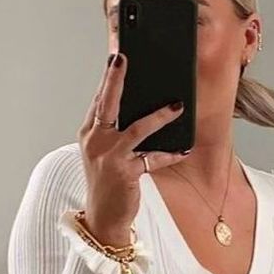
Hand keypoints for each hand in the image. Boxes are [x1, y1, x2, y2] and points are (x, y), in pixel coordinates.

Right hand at [77, 51, 190, 241]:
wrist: (103, 217)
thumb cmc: (107, 182)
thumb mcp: (103, 152)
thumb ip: (114, 129)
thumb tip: (139, 105)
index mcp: (89, 133)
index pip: (99, 99)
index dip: (107, 77)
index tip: (116, 56)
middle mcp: (95, 141)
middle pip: (106, 104)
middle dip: (114, 79)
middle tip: (123, 58)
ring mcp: (109, 156)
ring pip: (137, 128)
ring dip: (159, 116)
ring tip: (177, 106)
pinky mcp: (125, 172)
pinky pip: (152, 158)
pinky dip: (169, 154)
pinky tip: (183, 149)